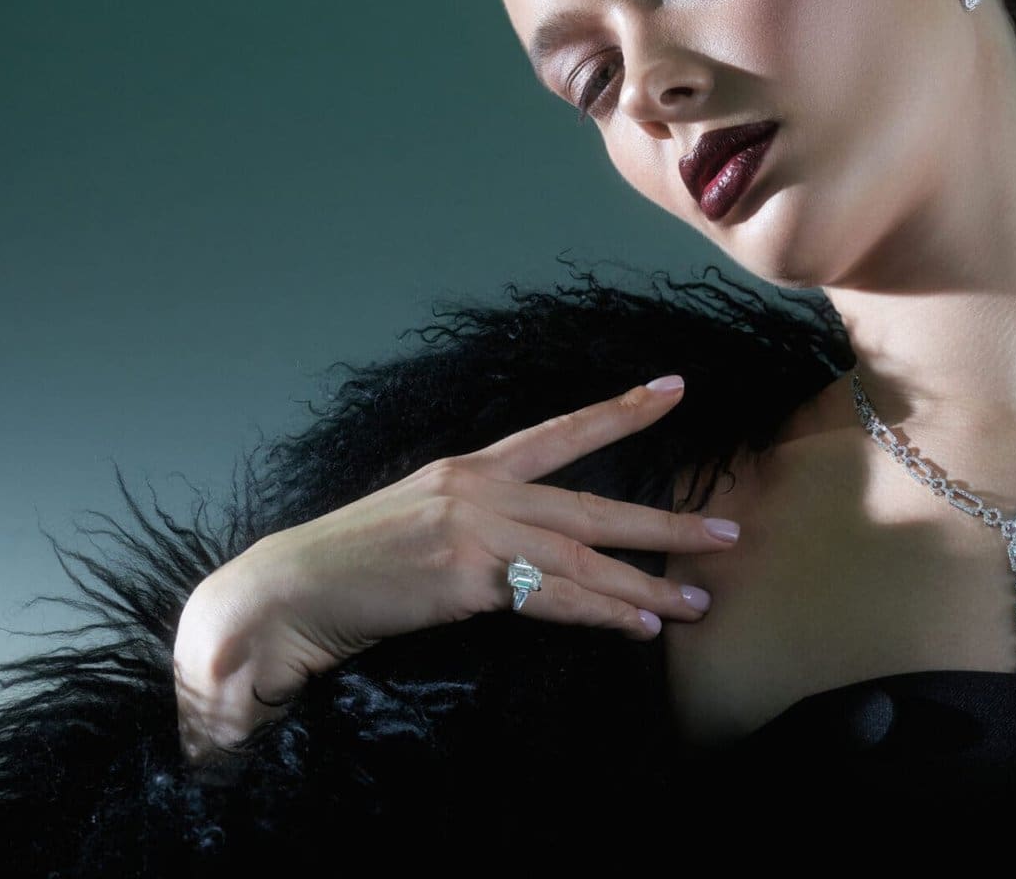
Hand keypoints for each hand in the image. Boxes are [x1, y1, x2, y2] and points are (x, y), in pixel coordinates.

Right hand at [173, 374, 734, 764]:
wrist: (287, 593)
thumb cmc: (348, 566)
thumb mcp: (418, 526)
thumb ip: (476, 527)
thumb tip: (526, 550)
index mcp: (469, 469)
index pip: (560, 432)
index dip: (621, 412)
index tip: (674, 388)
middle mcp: (481, 488)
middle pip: (594, 505)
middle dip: (666, 524)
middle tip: (728, 535)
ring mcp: (477, 528)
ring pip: (584, 559)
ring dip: (646, 585)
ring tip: (696, 602)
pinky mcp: (470, 575)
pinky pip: (554, 598)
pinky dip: (602, 615)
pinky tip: (639, 627)